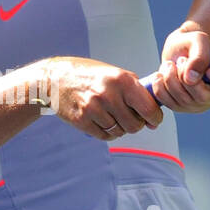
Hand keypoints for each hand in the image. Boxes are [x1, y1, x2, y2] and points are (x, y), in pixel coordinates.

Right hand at [43, 57, 164, 140]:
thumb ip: (136, 90)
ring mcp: (94, 109)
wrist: (55, 79)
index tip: (153, 120)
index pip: (149, 109)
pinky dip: (107, 132)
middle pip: (134, 125)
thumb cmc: (90, 75)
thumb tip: (154, 116)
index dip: (155, 118)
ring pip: (120, 132)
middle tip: (130, 118)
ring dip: (120, 128)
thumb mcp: (115, 73)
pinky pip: (105, 136)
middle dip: (136, 124)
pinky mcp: (82, 121)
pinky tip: (102, 121)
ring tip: (113, 116)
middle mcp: (109, 95)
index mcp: (122, 80)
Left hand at [148, 27, 209, 112]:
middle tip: (180, 60)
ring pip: (186, 102)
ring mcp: (203, 103)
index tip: (209, 71)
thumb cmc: (193, 43)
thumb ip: (200, 55)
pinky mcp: (186, 107)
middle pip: (204, 97)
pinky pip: (172, 105)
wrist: (179, 49)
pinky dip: (161, 89)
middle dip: (185, 78)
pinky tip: (161, 76)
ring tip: (169, 65)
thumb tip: (191, 78)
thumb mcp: (198, 39)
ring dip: (171, 81)